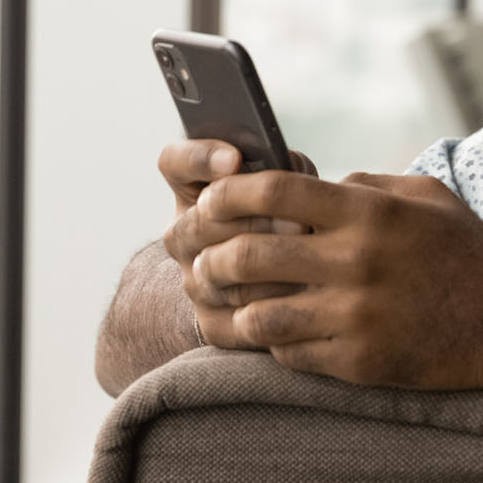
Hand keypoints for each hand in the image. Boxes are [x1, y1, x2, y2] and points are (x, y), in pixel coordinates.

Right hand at [158, 139, 317, 347]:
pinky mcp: (213, 323)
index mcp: (194, 191)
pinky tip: (302, 293)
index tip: (236, 159)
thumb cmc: (290, 220)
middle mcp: (184, 236)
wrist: (281, 285)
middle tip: (297, 222)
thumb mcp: (289, 187)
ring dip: (264, 265)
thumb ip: (283, 169)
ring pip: (217, 273)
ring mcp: (194, 281)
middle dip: (252, 220)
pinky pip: (236, 317)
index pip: (176, 162)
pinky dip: (271, 304)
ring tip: (306, 256)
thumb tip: (287, 167)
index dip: (199, 158)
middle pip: (200, 223)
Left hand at [189, 169, 482, 391]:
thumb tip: (313, 183)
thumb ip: (367, 183)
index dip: (229, 194)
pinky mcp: (358, 362)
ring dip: (231, 307)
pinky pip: (287, 353)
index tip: (212, 201)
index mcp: (370, 212)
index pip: (275, 191)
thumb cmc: (468, 254)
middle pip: (251, 253)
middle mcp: (358, 262)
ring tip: (224, 300)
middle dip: (212, 255)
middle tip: (203, 257)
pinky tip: (269, 329)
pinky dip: (270, 340)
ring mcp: (356, 317)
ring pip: (258, 313)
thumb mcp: (427, 197)